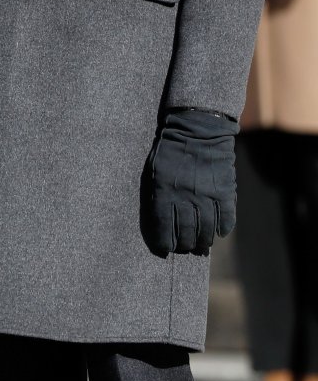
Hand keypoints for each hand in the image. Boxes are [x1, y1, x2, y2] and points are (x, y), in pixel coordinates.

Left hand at [145, 108, 237, 257]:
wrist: (197, 131)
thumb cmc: (169, 152)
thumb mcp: (154, 173)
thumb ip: (157, 196)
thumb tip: (162, 222)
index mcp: (164, 193)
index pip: (164, 227)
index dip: (164, 242)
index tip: (165, 249)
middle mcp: (186, 198)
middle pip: (186, 232)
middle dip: (184, 245)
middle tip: (185, 249)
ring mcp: (207, 195)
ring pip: (207, 229)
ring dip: (204, 241)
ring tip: (201, 246)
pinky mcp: (225, 191)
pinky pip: (227, 217)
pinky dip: (223, 228)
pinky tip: (219, 232)